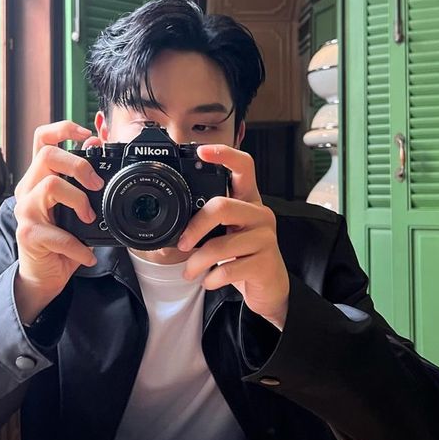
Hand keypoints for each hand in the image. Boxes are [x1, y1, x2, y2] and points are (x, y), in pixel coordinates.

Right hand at [13, 120, 103, 324]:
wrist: (44, 275)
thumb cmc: (60, 239)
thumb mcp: (75, 206)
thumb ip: (82, 178)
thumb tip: (96, 143)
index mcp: (39, 177)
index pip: (42, 139)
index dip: (63, 128)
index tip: (87, 134)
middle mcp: (28, 189)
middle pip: (47, 155)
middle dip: (79, 165)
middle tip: (97, 185)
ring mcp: (25, 211)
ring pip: (51, 185)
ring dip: (79, 201)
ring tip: (90, 219)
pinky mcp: (28, 234)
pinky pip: (56, 233)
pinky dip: (77, 246)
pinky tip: (86, 255)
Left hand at [177, 145, 289, 329]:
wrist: (268, 288)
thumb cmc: (241, 255)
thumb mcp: (225, 233)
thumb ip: (206, 223)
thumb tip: (169, 233)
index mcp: (248, 200)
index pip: (243, 167)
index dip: (224, 155)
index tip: (201, 151)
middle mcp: (259, 213)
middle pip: (222, 206)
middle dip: (195, 227)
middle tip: (182, 244)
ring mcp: (265, 238)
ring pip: (221, 244)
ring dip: (197, 262)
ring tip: (190, 271)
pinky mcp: (265, 262)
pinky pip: (229, 268)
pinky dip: (211, 278)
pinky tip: (209, 280)